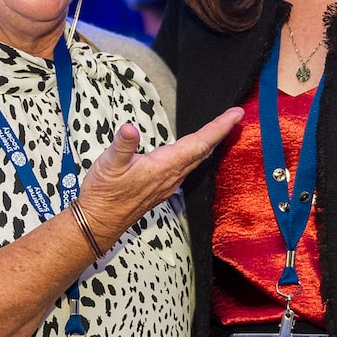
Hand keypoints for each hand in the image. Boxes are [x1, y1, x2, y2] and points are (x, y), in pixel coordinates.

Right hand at [75, 107, 242, 241]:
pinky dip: (198, 152)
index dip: (219, 128)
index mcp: (163, 166)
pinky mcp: (163, 187)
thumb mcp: (108, 164)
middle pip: (204, 151)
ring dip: (211, 143)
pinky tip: (196, 149)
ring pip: (197, 160)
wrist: (99, 222)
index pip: (199, 143)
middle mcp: (172, 176)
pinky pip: (188, 167)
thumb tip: (129, 129)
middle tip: (235, 115)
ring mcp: (169, 183)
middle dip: (221, 132)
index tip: (236, 114)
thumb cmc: (103, 194)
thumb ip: (122, 146)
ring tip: (221, 127)